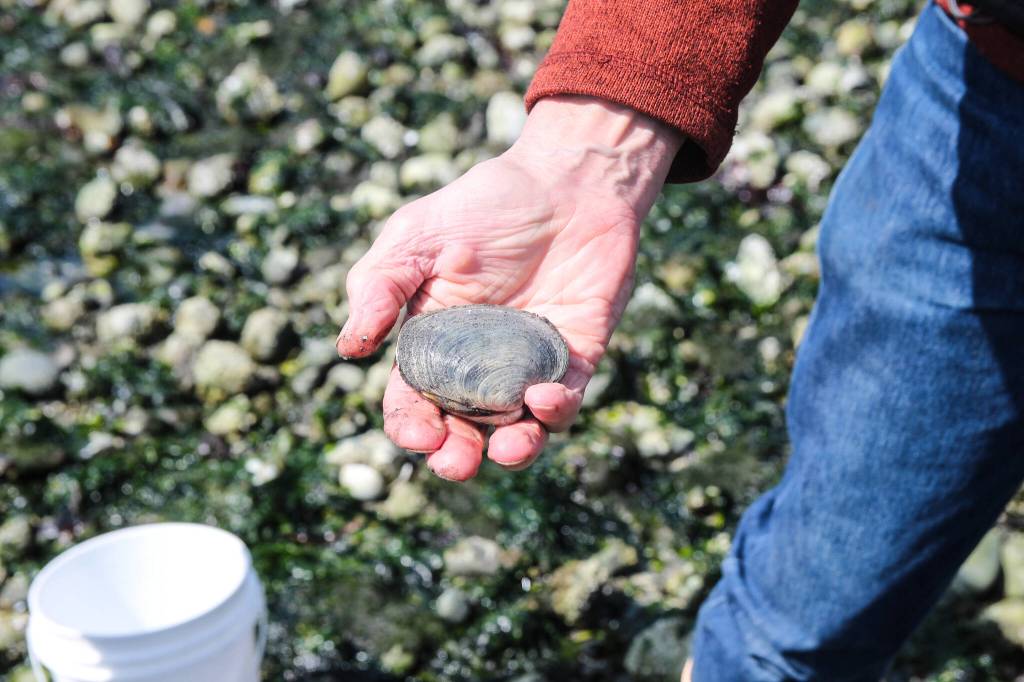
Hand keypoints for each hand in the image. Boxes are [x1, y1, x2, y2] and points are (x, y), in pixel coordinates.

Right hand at [336, 95, 681, 480]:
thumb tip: (349, 347)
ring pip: (520, 428)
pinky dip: (557, 410)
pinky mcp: (577, 355)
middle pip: (464, 428)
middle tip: (456, 461)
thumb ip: (378, 286)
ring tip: (507, 448)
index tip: (418, 434)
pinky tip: (544, 397)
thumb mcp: (415, 236)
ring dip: (513, 450)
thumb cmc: (485, 204)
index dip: (410, 426)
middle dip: (457, 456)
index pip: (413, 400)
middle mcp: (481, 364)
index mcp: (434, 343)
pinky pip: (568, 399)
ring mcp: (530, 363)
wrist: (567, 177)